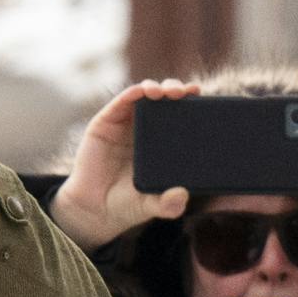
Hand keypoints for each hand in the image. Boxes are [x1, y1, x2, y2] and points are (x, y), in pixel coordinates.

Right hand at [53, 79, 192, 250]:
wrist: (94, 208)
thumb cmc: (127, 204)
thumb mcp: (151, 206)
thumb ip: (167, 205)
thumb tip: (182, 195)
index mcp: (163, 143)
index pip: (181, 116)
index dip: (192, 104)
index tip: (203, 98)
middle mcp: (146, 129)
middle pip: (165, 100)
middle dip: (176, 90)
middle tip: (186, 92)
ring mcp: (126, 124)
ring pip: (144, 96)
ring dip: (156, 87)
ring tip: (165, 92)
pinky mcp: (106, 122)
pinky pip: (121, 102)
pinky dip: (132, 94)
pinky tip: (141, 91)